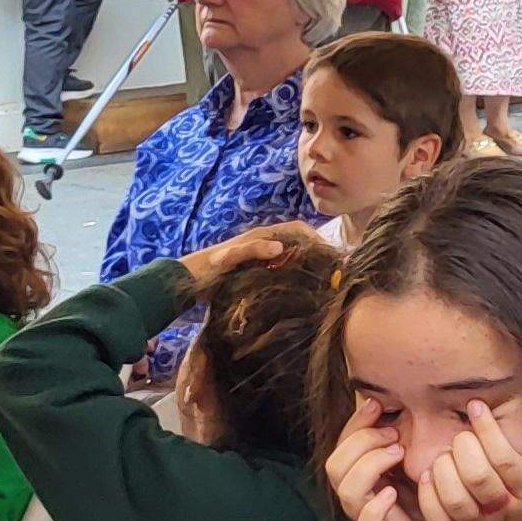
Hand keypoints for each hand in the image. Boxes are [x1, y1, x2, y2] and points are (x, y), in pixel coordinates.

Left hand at [182, 221, 320, 287]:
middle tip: (333, 273)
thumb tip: (281, 247)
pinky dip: (297, 276)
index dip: (316, 238)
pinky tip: (302, 291)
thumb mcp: (229, 257)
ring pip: (293, 257)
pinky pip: (285, 270)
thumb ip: (253, 249)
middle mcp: (265, 244)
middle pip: (299, 243)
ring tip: (324, 283)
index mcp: (262, 236)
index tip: (331, 255)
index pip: (298, 229)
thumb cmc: (207, 268)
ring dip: (309, 266)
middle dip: (317, 254)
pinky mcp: (259, 273)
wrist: (188, 282)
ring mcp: (262, 259)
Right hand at [327, 397, 436, 520]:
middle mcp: (354, 491)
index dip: (355, 423)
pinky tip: (393, 493)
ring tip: (398, 454)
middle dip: (363, 443)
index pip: (342, 443)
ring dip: (371, 466)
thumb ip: (398, 432)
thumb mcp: (410, 455)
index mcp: (357, 470)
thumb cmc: (421, 488)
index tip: (377, 404)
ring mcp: (362, 514)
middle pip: (335, 464)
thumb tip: (395, 397)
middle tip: (395, 436)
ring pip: (346, 490)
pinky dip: (377, 506)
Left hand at [408, 399, 521, 520]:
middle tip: (462, 436)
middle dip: (464, 447)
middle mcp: (506, 514)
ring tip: (445, 455)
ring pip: (455, 498)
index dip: (488, 431)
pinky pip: (436, 518)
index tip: (476, 407)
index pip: (507, 461)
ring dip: (443, 468)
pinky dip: (427, 494)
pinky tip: (429, 476)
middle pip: (478, 477)